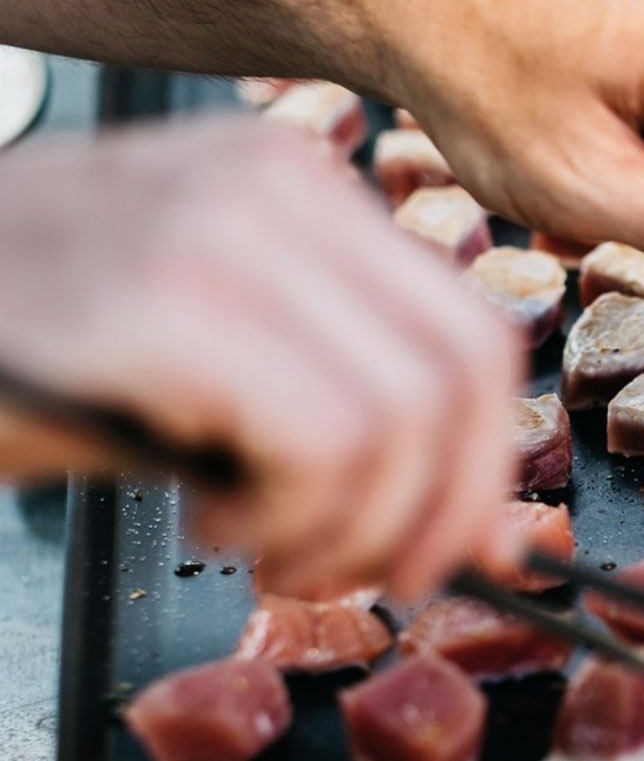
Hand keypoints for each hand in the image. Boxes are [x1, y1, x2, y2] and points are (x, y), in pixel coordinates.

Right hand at [0, 116, 520, 600]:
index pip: (473, 338)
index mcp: (300, 194)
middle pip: (463, 374)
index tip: (447, 543)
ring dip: (352, 529)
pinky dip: (293, 522)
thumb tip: (481, 519)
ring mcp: (214, 234)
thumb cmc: (31, 347)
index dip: (482, 466)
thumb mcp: (220, 368)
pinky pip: (323, 442)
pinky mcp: (153, 304)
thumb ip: (354, 419)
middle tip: (371, 571)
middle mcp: (274, 189)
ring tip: (266, 544)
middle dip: (440, 511)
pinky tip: (215, 523)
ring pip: (402, 417)